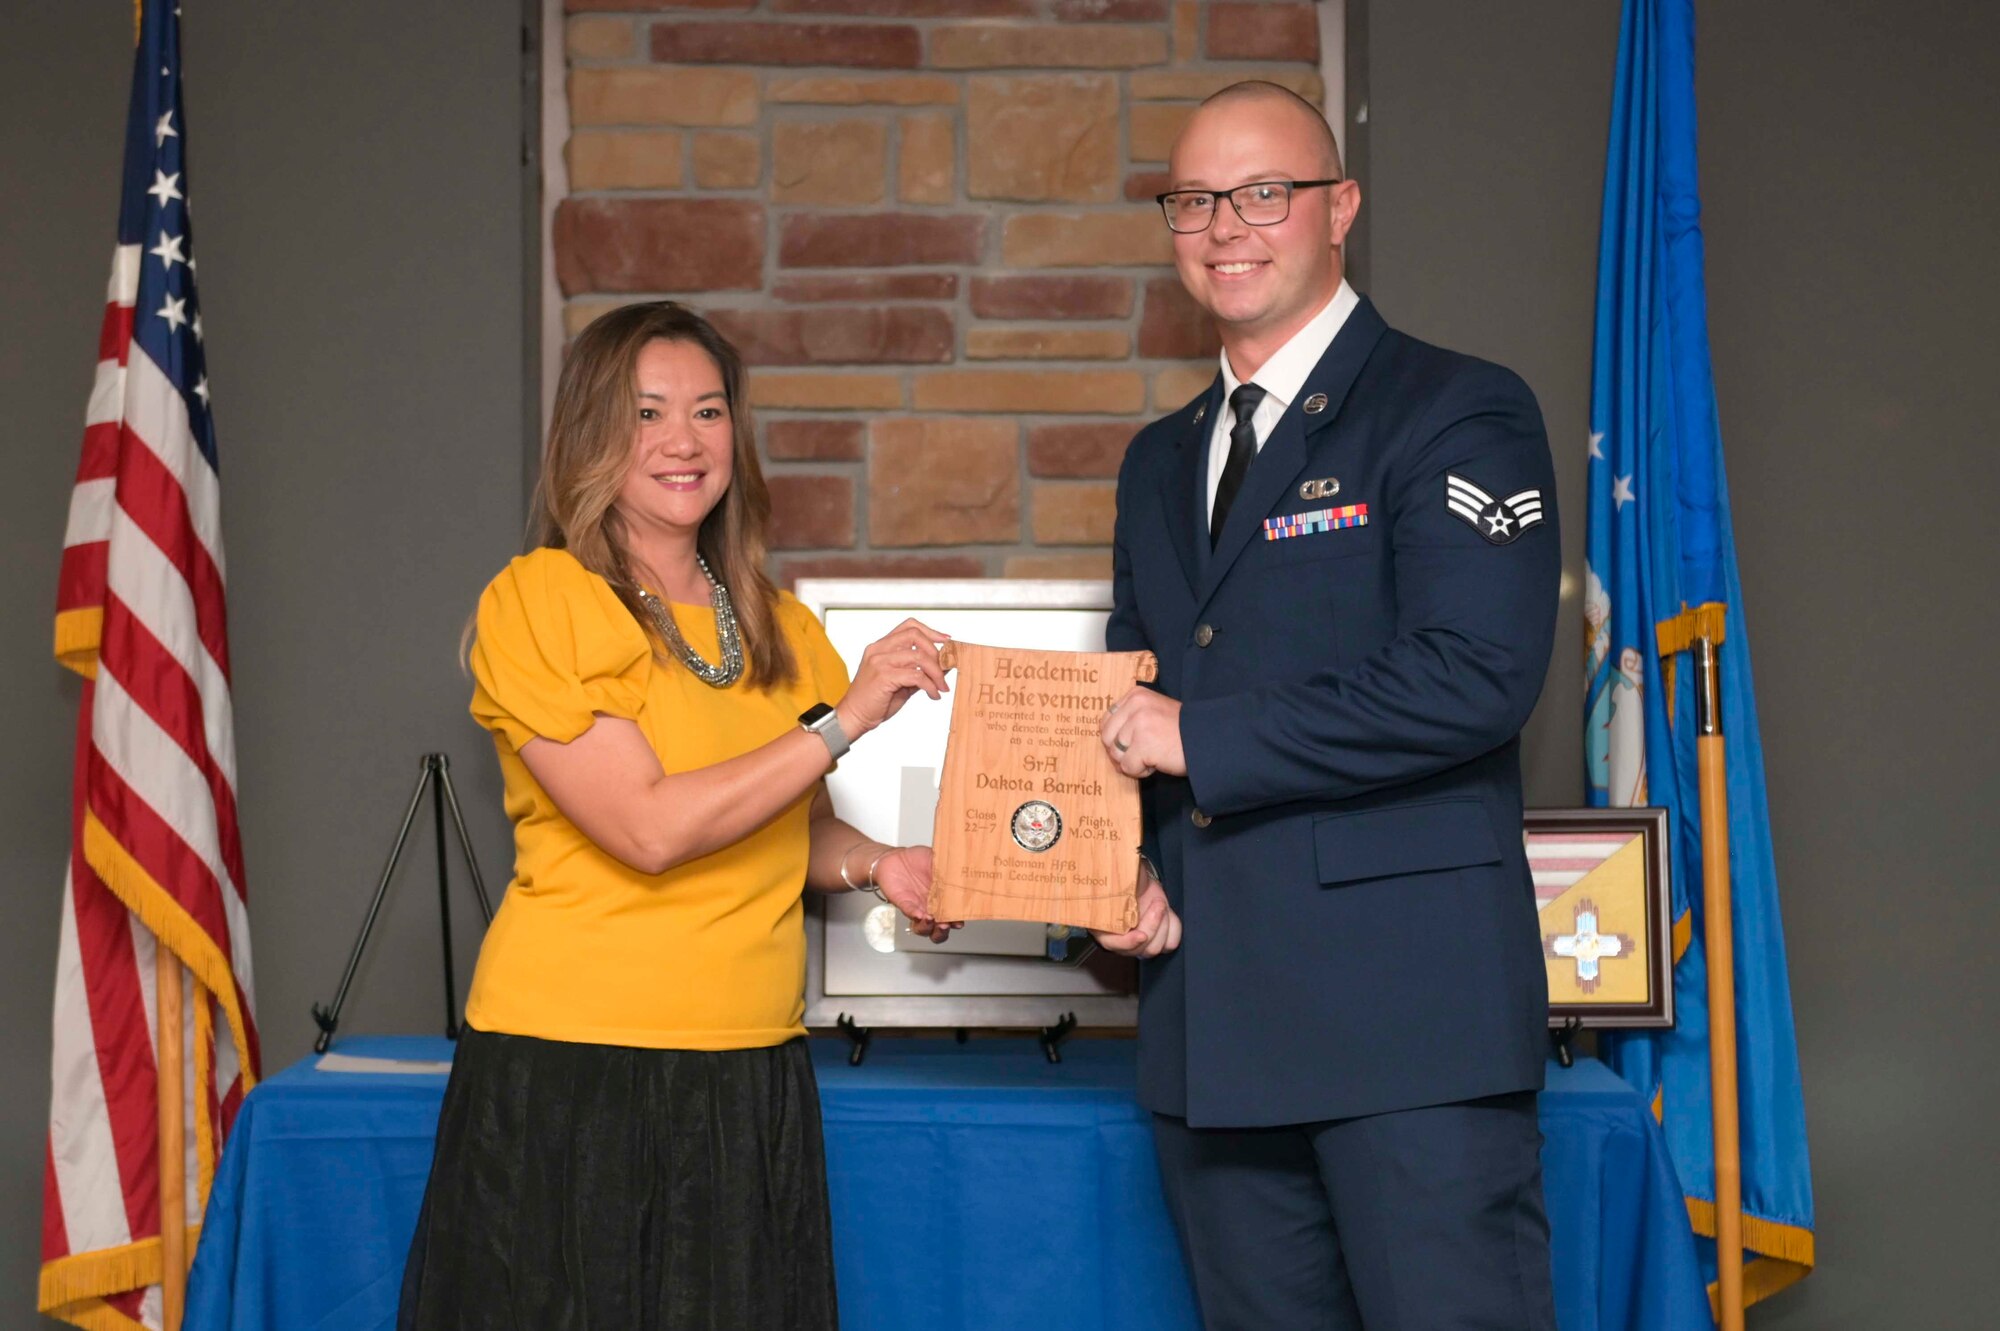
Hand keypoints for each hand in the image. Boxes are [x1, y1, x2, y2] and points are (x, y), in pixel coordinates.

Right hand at [838, 618, 949, 738]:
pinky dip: (930, 686)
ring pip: (919, 656)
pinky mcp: (883, 676)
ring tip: (941, 687)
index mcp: (881, 647)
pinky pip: (917, 676)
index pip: (909, 626)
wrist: (855, 717)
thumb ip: (918, 671)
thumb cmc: (876, 701)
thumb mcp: (900, 681)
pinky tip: (933, 695)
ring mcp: (880, 662)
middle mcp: (879, 650)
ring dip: (936, 672)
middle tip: (944, 670)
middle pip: (915, 635)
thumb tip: (944, 665)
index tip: (946, 641)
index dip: (930, 631)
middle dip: (935, 652)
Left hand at [871, 845, 961, 944]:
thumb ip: (950, 867)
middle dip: (943, 931)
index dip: (957, 921)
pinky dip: (914, 915)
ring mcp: (918, 907)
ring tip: (932, 919)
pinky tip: (919, 914)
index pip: (953, 916)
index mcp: (943, 898)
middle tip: (946, 925)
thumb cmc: (918, 861)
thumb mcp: (938, 861)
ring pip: (923, 928)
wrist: (897, 858)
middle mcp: (932, 907)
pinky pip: (909, 912)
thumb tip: (964, 865)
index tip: (960, 920)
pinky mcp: (904, 903)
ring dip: (928, 927)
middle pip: (939, 930)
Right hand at [1091, 866, 1180, 958]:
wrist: (1139, 881)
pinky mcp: (1159, 940)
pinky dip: (1172, 927)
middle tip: (1157, 903)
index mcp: (1104, 928)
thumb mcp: (1116, 882)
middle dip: (1152, 925)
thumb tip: (1111, 885)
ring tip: (1159, 903)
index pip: (1115, 945)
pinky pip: (1171, 943)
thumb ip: (1113, 890)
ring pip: (1156, 948)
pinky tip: (1167, 913)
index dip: (1128, 942)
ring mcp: (1141, 944)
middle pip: (1140, 949)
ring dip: (1163, 924)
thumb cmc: (1125, 880)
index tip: (1142, 934)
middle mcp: (1122, 941)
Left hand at [1100, 686, 1185, 777]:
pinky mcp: (1143, 745)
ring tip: (1152, 757)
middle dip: (1120, 752)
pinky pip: (1128, 767)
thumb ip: (1132, 718)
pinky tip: (1156, 764)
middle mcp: (1135, 707)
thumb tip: (1109, 742)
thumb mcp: (1155, 711)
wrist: (1207, 738)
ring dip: (1132, 762)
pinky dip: (1141, 771)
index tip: (1130, 745)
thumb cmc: (1183, 730)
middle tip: (1140, 756)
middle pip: (1107, 738)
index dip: (1115, 738)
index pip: (1106, 720)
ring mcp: (1138, 725)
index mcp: (1136, 696)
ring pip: (1116, 754)